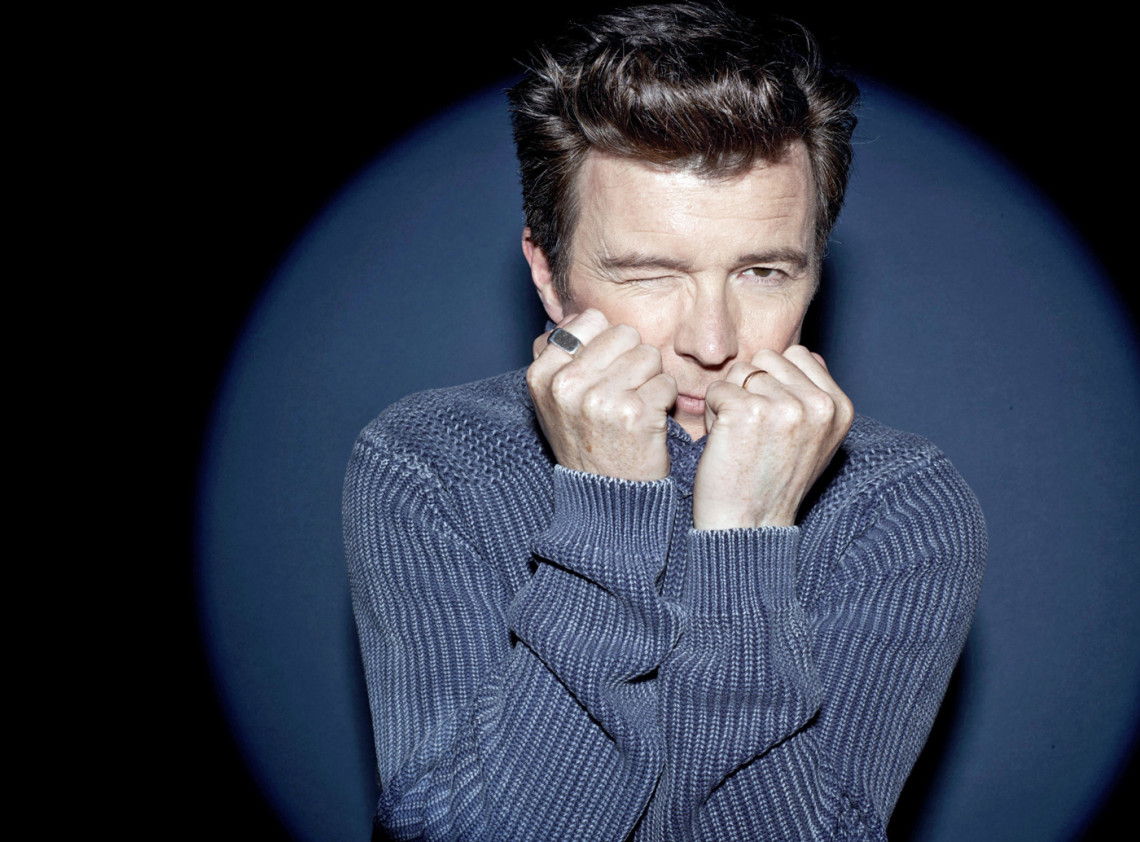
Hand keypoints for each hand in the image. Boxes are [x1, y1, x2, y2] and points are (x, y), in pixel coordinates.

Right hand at [527, 309, 676, 480]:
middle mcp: (567, 385)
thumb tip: (577, 316)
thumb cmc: (586, 441)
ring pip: (650, 355)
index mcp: (542, 375)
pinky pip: (667, 382)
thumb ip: (561, 356)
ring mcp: (600, 399)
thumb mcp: (554, 400)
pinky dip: (664, 402)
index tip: (602, 373)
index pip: (590, 319)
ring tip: (634, 408)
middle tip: (623, 393)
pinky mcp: (635, 414)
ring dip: (650, 380)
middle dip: (632, 359)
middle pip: (624, 333)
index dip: (606, 343)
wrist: (605, 498)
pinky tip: (648, 423)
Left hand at [692, 346, 852, 529]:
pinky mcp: (747, 412)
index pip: (797, 354)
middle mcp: (818, 405)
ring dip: (729, 401)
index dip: (774, 380)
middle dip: (750, 387)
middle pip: (765, 359)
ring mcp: (784, 407)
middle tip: (752, 429)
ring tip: (739, 437)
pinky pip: (716, 389)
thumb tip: (806, 354)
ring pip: (739, 372)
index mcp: (839, 407)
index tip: (772, 418)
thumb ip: (813, 395)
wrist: (750, 525)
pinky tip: (724, 442)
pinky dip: (711, 414)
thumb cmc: (773, 480)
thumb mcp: (814, 438)